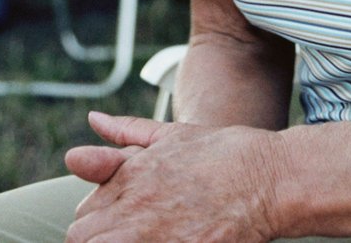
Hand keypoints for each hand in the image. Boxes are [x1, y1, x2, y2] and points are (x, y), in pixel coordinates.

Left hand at [64, 111, 283, 242]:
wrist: (269, 178)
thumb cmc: (223, 154)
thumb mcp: (171, 135)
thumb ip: (126, 132)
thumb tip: (94, 119)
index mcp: (130, 176)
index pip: (82, 213)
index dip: (96, 221)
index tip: (115, 222)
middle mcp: (135, 206)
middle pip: (82, 238)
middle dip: (97, 238)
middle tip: (126, 234)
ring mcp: (154, 235)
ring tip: (141, 239)